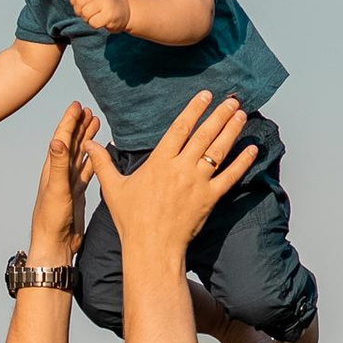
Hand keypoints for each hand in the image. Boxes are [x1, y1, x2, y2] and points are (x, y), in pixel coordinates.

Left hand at [26, 102, 92, 267]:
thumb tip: (57, 138)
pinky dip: (93, 159)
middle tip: (89, 110)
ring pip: (79, 155)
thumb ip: (58, 164)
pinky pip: (87, 170)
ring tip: (95, 123)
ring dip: (86, 139)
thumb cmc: (52, 220)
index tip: (78, 105)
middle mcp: (59, 173)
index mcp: (52, 169)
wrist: (55, 244)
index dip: (69, 121)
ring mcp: (69, 183)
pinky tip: (99, 152)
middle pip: (71, 142)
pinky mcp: (77, 193)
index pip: (62, 138)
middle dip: (79, 125)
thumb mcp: (57, 189)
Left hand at [68, 0, 129, 33]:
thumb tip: (74, 4)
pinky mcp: (109, 15)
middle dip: (80, 11)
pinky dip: (94, 25)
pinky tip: (100, 21)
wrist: (126, 10)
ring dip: (87, 19)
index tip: (82, 5)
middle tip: (87, 13)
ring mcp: (105, 2)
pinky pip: (93, 22)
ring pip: (85, 13)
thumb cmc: (106, 4)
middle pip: (79, 3)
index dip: (74, 2)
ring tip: (95, 17)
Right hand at [91, 91, 256, 258]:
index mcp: (159, 162)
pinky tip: (253, 149)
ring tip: (241, 114)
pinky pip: (230, 177)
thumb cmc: (131, 220)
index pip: (180, 128)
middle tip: (233, 99)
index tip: (206, 95)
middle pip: (204, 134)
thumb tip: (90, 145)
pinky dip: (243, 162)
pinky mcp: (209, 198)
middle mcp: (180, 168)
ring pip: (218, 151)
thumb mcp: (113, 188)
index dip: (194, 109)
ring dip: (232, 130)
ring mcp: (197, 183)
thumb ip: (103, 163)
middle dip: (220, 114)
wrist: (151, 247)